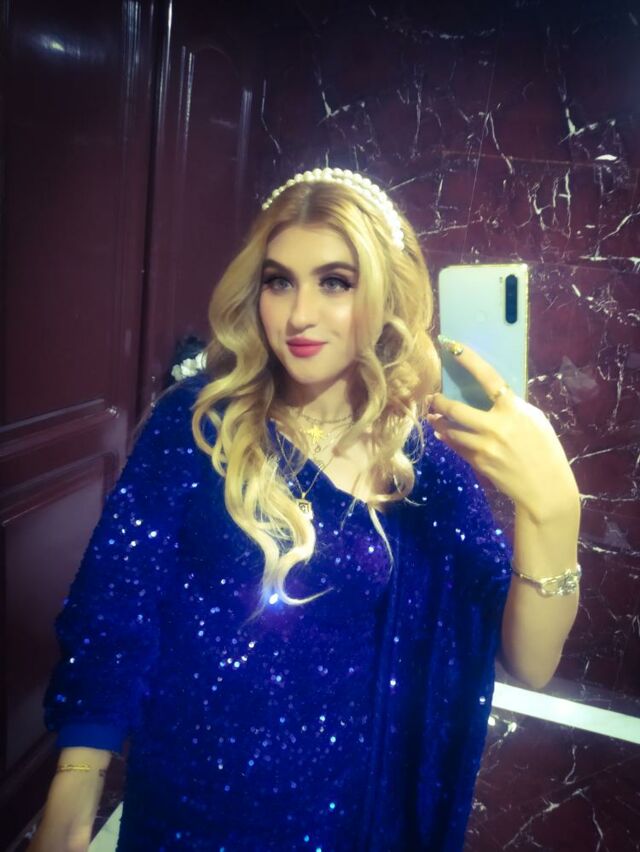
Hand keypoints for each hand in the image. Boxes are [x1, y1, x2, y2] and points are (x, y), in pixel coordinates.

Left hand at [426, 340, 578, 521]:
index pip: (488, 377)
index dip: (469, 360)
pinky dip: (448, 438)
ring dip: (439, 422)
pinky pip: (457, 446)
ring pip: (450, 430)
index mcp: (513, 410)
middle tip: (432, 398)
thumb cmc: (545, 450)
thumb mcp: (535, 421)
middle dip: (439, 403)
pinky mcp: (478, 463)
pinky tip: (443, 434)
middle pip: (456, 409)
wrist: (545, 489)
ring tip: (433, 417)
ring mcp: (484, 446)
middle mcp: (496, 426)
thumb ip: (512, 407)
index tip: (452, 347)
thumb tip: (490, 396)